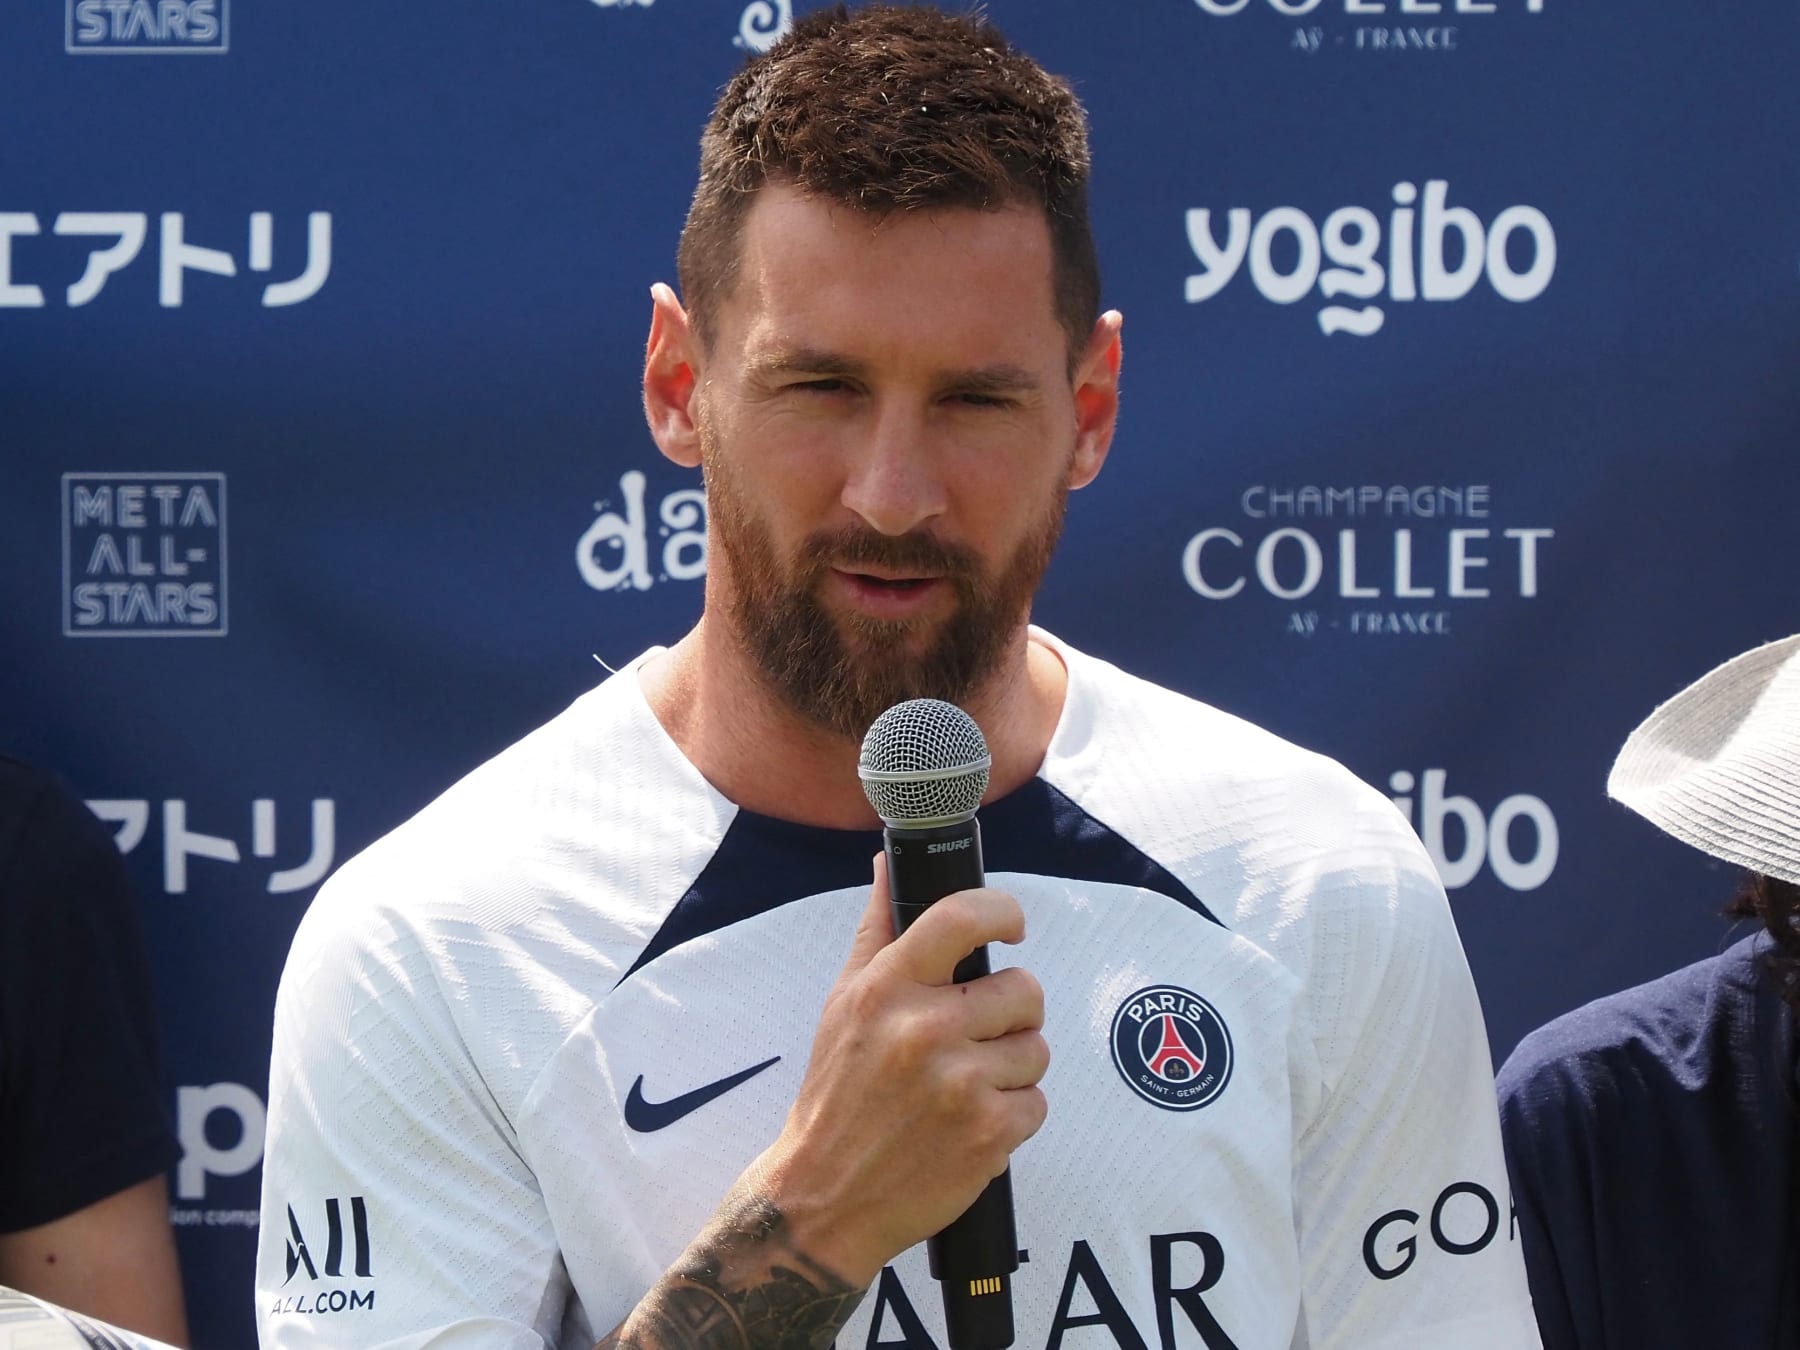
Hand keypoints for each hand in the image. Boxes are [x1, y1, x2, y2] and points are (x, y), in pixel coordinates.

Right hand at [742, 855, 1048, 1286]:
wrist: (824, 1198)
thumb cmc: (836, 1095)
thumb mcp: (843, 1004)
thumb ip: (876, 930)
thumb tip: (886, 862)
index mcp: (887, 988)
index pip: (962, 916)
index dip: (1003, 911)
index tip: (1013, 926)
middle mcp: (923, 1029)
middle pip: (1023, 990)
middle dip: (1011, 1013)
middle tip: (977, 1036)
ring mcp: (960, 1084)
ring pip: (1037, 1049)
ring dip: (1013, 1068)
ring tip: (967, 1086)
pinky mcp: (988, 1134)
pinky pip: (1038, 1103)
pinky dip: (1014, 1116)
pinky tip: (972, 1124)